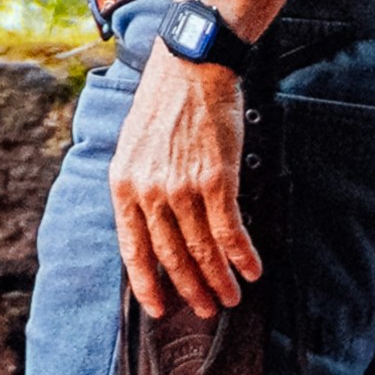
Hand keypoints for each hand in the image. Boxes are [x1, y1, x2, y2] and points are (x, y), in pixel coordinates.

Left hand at [107, 35, 257, 323]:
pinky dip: (242, 256)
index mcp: (123, 184)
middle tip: (205, 309)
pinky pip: (229, 231)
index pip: (132, 249)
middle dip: (190, 289)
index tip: (159, 308)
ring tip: (231, 297)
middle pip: (171, 256)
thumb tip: (153, 229)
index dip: (147, 284)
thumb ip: (140, 187)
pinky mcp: (216, 179)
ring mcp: (182, 186)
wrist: (190, 66)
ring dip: (219, 280)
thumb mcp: (133, 147)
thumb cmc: (164, 104)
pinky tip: (251, 270)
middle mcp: (149, 190)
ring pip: (202, 250)